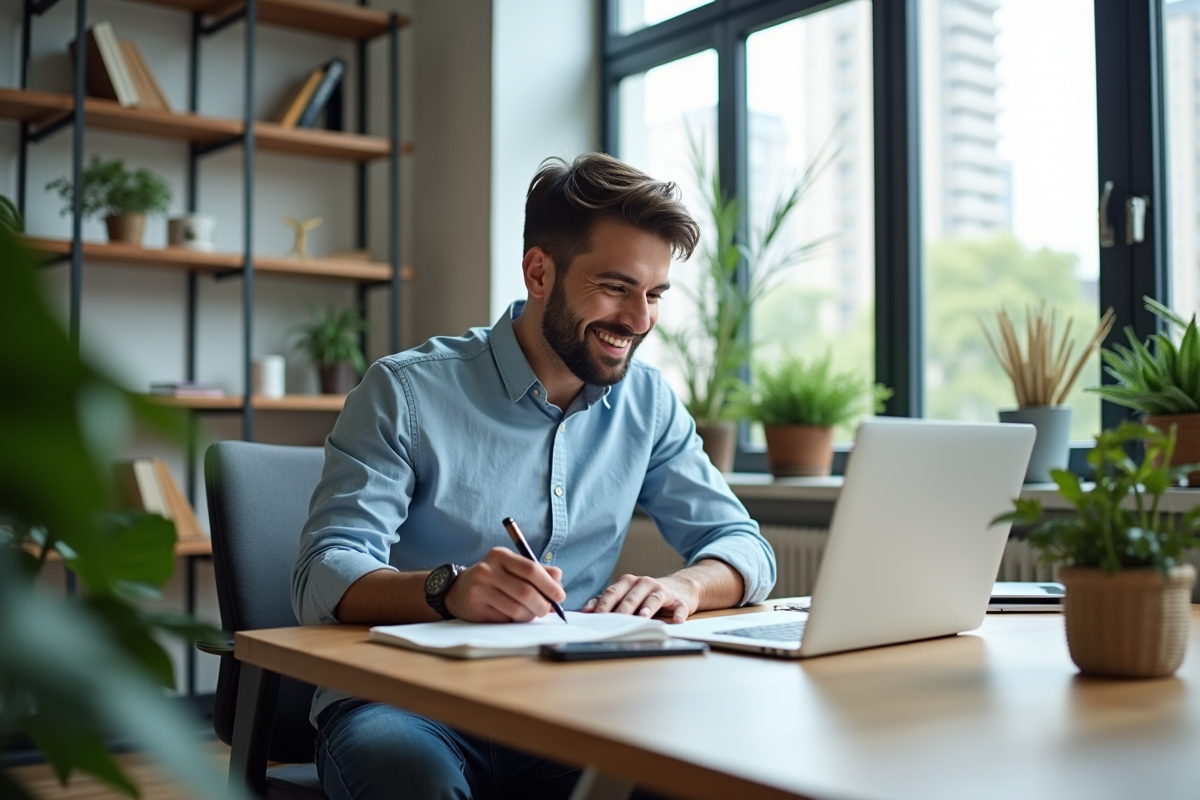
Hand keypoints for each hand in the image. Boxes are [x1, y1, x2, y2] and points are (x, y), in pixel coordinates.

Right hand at [443, 547, 564, 622]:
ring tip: (530, 613)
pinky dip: (514, 621)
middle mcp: (488, 570)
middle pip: (525, 592)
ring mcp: (479, 590)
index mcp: (500, 555)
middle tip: (547, 610)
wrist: (458, 590)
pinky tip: (512, 615)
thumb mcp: (513, 567)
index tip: (560, 596)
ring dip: (529, 615)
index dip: (549, 585)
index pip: (531, 569)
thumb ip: (538, 571)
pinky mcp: (475, 609)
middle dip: (542, 605)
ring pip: (516, 609)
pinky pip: (504, 620)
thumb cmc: (495, 578)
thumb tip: (558, 580)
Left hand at [581, 573, 698, 623]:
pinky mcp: (678, 599)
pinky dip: (678, 614)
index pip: (613, 592)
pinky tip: (676, 621)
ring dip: (647, 609)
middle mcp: (643, 583)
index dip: (603, 605)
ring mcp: (661, 590)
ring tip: (642, 618)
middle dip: (622, 610)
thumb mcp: (626, 595)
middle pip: (630, 597)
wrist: (679, 588)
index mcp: (628, 582)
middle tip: (614, 622)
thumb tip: (585, 611)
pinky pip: (678, 606)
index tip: (595, 617)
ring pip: (652, 599)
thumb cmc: (646, 595)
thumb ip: (606, 601)